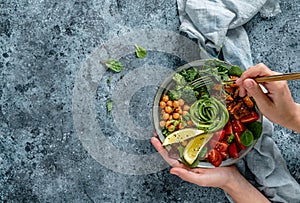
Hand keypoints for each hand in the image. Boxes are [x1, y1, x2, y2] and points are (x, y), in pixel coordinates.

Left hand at [150, 135, 269, 202]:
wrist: (232, 175)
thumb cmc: (217, 179)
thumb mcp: (201, 180)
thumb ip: (187, 175)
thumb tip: (172, 171)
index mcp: (185, 166)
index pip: (170, 157)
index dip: (161, 148)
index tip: (154, 140)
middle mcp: (188, 158)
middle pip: (173, 148)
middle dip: (164, 139)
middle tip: (156, 129)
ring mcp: (195, 152)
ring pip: (182, 142)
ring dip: (174, 134)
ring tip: (167, 125)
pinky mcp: (202, 146)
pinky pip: (193, 139)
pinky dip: (187, 132)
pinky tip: (184, 126)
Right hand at [236, 63, 299, 132]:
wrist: (290, 116)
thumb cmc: (280, 114)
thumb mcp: (265, 105)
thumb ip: (255, 92)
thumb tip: (246, 81)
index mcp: (277, 84)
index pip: (260, 69)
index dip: (247, 74)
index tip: (240, 82)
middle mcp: (277, 78)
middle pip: (257, 70)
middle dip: (246, 79)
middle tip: (242, 91)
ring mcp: (275, 78)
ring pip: (257, 73)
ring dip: (248, 82)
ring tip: (245, 93)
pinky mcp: (273, 80)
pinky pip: (259, 77)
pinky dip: (252, 83)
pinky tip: (250, 91)